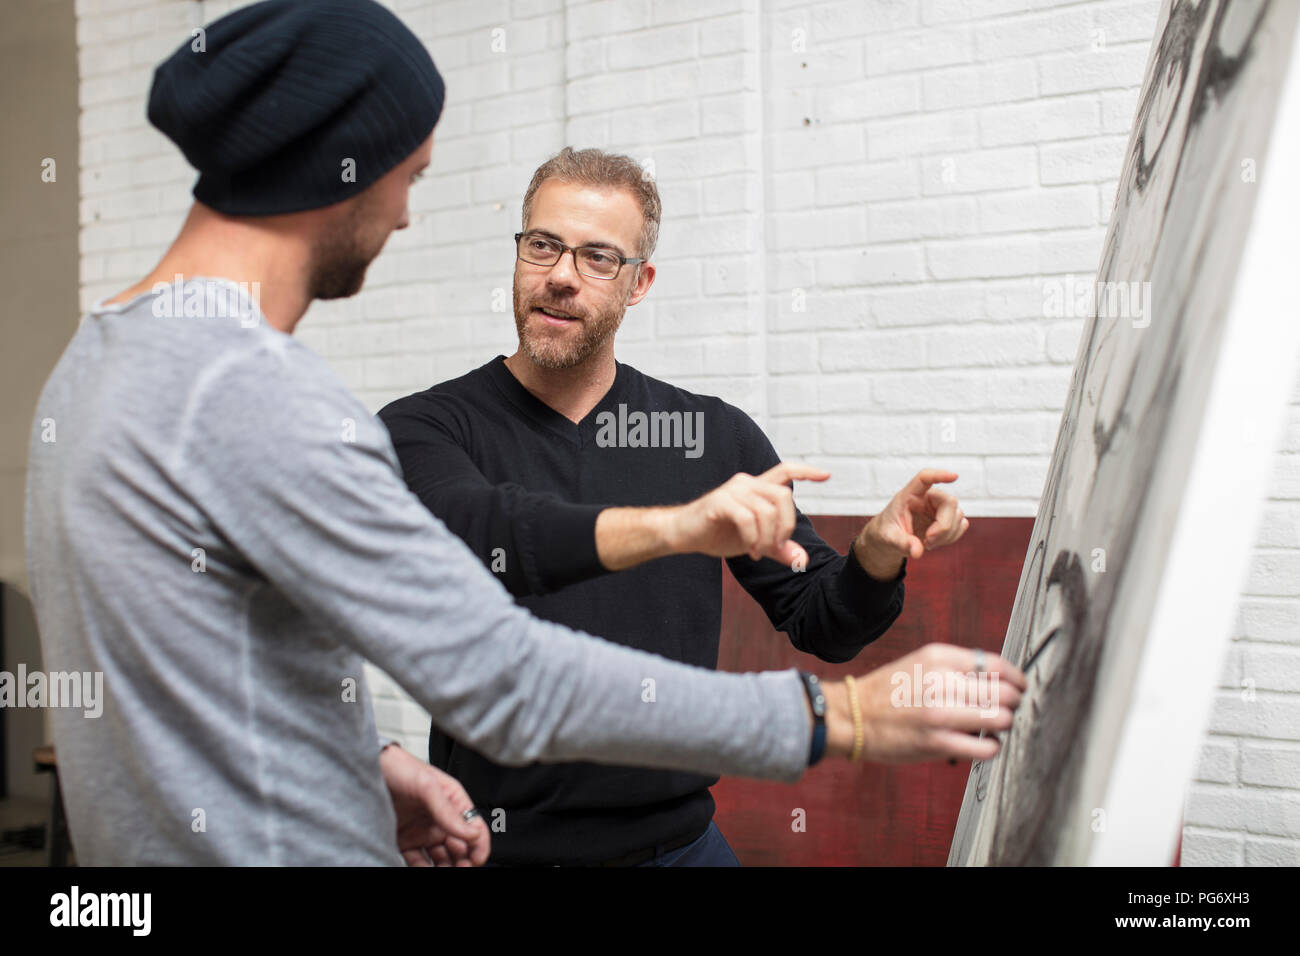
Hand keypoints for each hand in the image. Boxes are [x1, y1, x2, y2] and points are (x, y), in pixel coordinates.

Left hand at [379, 742, 489, 865]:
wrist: (368, 770)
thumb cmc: (399, 768)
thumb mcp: (428, 786)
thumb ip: (449, 811)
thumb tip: (471, 833)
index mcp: (453, 803)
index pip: (474, 827)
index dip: (479, 846)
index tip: (476, 861)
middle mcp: (440, 819)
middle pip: (460, 848)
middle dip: (464, 861)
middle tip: (461, 869)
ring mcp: (423, 832)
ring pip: (442, 859)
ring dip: (446, 868)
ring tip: (444, 873)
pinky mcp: (405, 842)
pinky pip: (417, 863)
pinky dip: (424, 871)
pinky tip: (425, 872)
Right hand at [666, 462, 829, 567]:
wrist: (682, 534)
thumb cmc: (717, 533)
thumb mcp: (754, 542)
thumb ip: (778, 548)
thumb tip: (802, 561)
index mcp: (756, 488)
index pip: (786, 471)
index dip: (807, 471)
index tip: (826, 476)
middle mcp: (746, 483)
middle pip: (783, 496)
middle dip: (786, 525)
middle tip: (776, 547)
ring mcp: (732, 490)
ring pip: (767, 510)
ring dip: (767, 537)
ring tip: (758, 552)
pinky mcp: (719, 502)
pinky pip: (747, 518)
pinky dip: (752, 538)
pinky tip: (748, 550)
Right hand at [823, 644, 1026, 762]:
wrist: (852, 716)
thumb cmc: (889, 691)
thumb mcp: (921, 662)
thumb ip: (958, 667)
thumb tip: (1001, 681)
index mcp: (939, 657)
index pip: (997, 665)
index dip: (1017, 678)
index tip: (1020, 687)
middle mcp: (941, 681)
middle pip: (1005, 692)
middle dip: (1012, 703)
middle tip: (1005, 709)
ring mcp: (940, 713)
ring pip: (1001, 718)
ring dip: (1003, 724)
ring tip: (992, 726)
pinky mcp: (938, 743)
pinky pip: (987, 747)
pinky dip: (991, 747)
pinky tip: (981, 743)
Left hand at [856, 469, 968, 575]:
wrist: (891, 538)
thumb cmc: (888, 531)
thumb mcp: (888, 537)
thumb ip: (902, 543)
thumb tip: (917, 551)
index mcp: (909, 495)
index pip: (925, 478)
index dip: (939, 475)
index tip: (954, 476)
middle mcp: (927, 497)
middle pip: (949, 502)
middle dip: (943, 526)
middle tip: (928, 541)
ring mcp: (939, 507)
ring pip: (958, 515)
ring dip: (946, 534)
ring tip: (927, 542)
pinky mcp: (948, 518)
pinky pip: (961, 525)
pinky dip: (952, 537)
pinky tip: (937, 541)